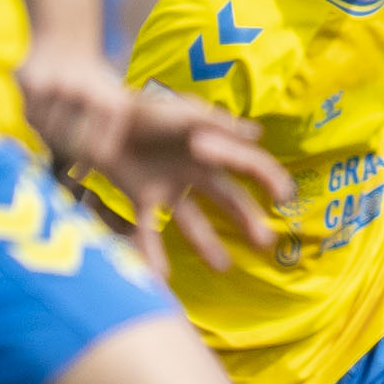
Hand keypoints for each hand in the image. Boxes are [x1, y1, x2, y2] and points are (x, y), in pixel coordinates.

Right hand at [19, 38, 133, 174]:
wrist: (65, 38)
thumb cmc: (91, 83)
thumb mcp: (111, 105)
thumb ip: (102, 141)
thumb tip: (79, 176)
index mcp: (112, 105)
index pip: (98, 153)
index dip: (87, 165)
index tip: (80, 166)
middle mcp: (86, 95)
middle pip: (69, 146)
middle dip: (65, 150)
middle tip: (64, 142)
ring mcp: (57, 88)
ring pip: (46, 133)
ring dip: (48, 133)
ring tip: (56, 117)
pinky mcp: (32, 83)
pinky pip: (30, 118)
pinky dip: (35, 117)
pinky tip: (43, 103)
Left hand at [95, 86, 296, 279]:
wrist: (99, 116)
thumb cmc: (144, 109)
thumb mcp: (183, 112)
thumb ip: (217, 122)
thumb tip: (258, 134)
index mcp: (209, 148)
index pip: (247, 164)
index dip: (269, 179)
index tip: (285, 199)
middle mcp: (192, 171)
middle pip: (227, 199)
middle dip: (248, 220)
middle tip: (264, 242)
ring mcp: (167, 186)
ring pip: (194, 222)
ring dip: (208, 244)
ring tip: (223, 267)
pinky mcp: (140, 197)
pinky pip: (149, 229)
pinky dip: (153, 251)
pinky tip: (162, 274)